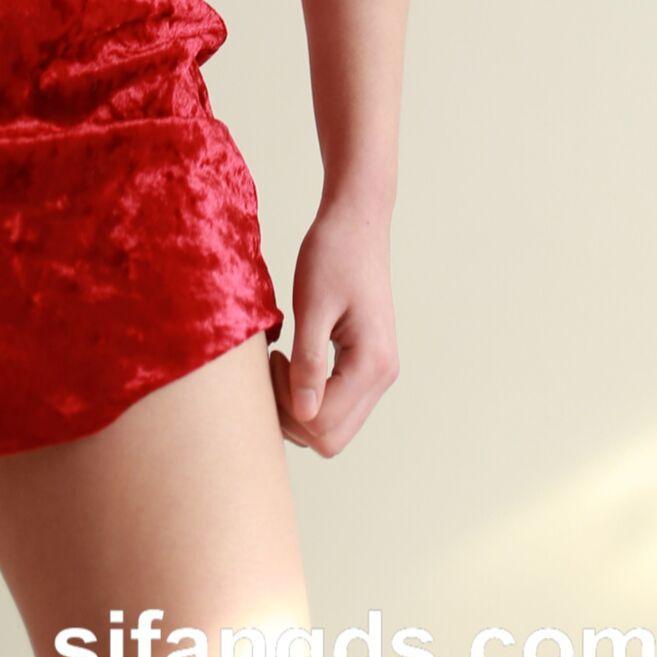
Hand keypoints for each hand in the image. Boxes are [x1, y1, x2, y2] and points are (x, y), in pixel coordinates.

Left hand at [269, 190, 398, 456]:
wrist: (357, 219)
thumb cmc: (332, 253)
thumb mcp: (312, 305)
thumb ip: (308, 363)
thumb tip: (303, 413)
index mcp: (371, 363)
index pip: (322, 425)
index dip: (286, 405)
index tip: (273, 361)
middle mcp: (383, 375)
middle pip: (331, 438)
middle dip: (292, 415)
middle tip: (274, 367)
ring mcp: (379, 372)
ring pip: (333, 425)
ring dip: (300, 406)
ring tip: (283, 360)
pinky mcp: (368, 363)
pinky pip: (337, 402)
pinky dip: (311, 394)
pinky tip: (295, 359)